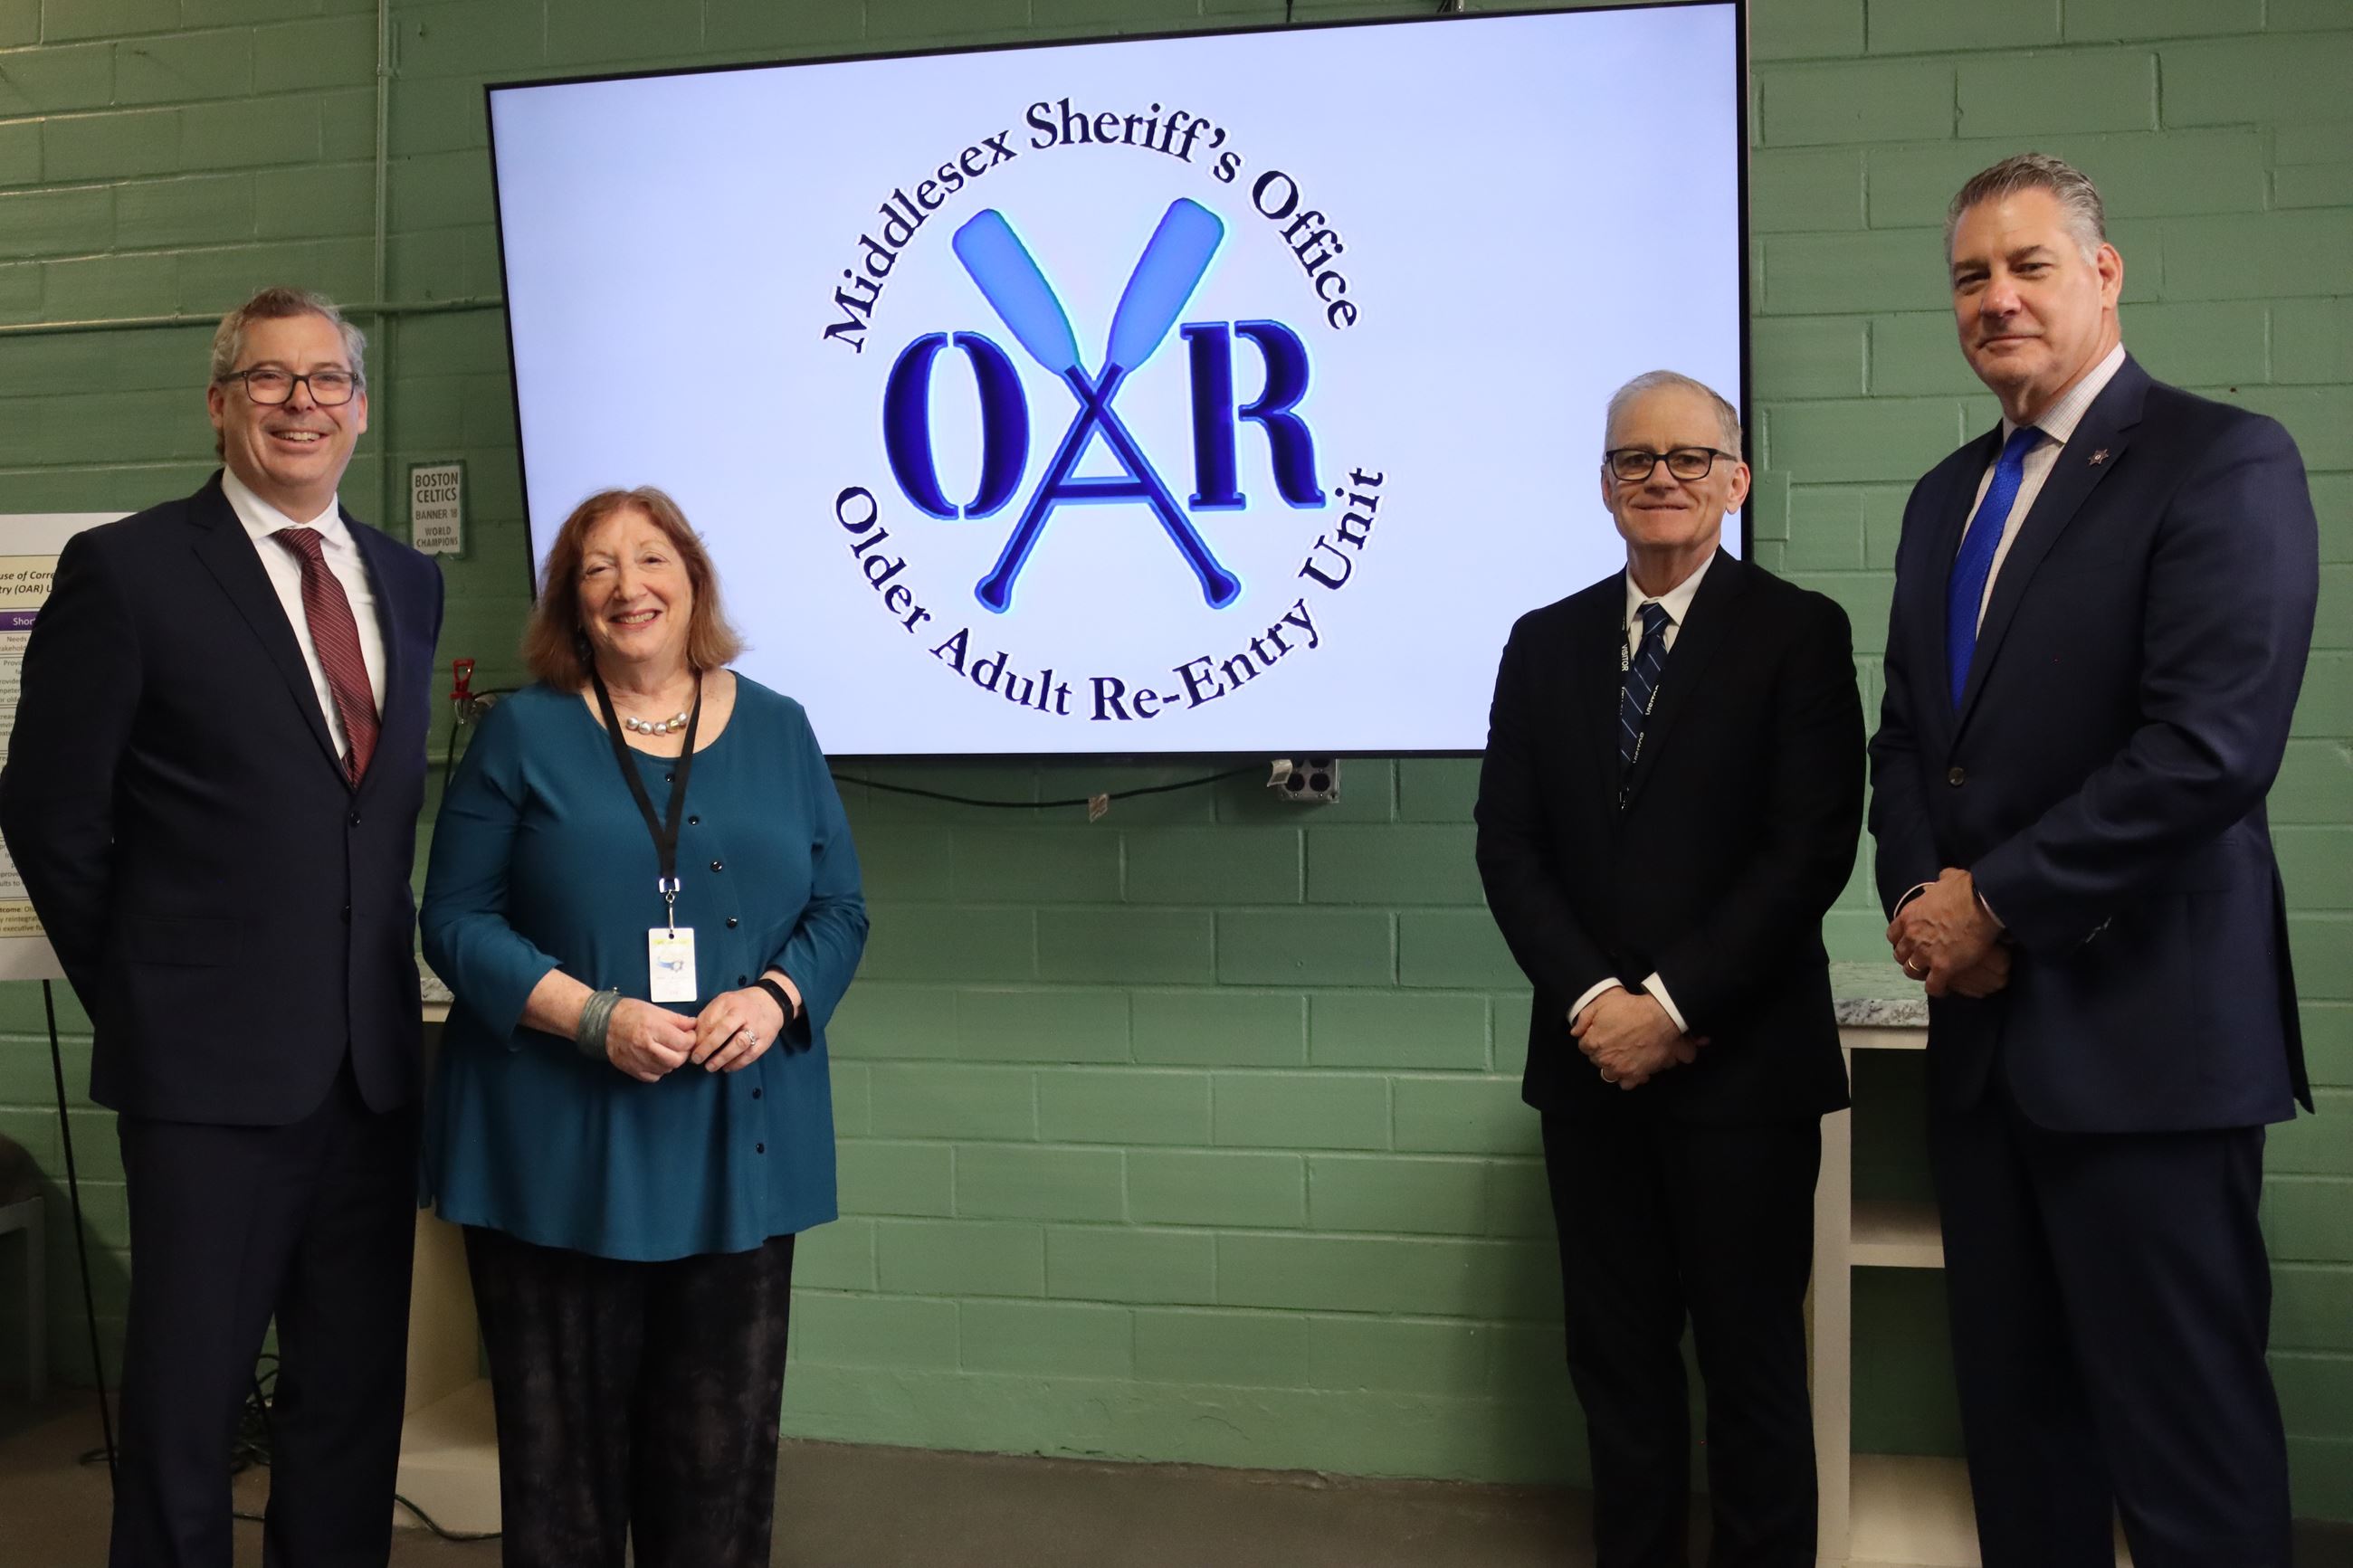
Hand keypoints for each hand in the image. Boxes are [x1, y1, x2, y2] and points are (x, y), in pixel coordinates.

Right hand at [606, 998, 697, 1082]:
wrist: (602, 1024)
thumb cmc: (629, 1013)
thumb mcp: (655, 1010)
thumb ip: (677, 1019)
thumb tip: (694, 1025)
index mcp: (653, 1029)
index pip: (683, 1042)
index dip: (691, 1039)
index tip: (689, 1035)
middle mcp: (646, 1047)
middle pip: (677, 1060)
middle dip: (684, 1052)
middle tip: (681, 1044)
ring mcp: (638, 1061)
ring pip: (667, 1069)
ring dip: (672, 1061)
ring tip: (668, 1050)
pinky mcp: (633, 1070)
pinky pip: (654, 1076)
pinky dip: (660, 1069)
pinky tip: (656, 1058)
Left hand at [692, 983, 789, 1072]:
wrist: (771, 1002)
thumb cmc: (741, 1005)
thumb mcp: (723, 1002)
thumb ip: (708, 1017)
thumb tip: (694, 1038)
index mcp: (729, 1003)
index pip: (711, 1021)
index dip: (699, 1037)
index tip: (690, 1049)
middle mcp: (743, 1014)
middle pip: (725, 1030)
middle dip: (708, 1047)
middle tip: (697, 1059)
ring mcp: (756, 1027)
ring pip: (739, 1044)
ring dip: (723, 1058)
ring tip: (710, 1066)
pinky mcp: (765, 1040)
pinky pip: (751, 1054)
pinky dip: (737, 1063)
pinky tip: (727, 1067)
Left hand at [1571, 987, 1702, 1090]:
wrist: (1659, 1017)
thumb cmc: (1631, 1008)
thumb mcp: (1602, 1002)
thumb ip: (1584, 1018)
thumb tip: (1575, 1032)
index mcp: (1593, 1042)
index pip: (1584, 1046)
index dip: (1593, 1039)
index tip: (1602, 1034)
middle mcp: (1603, 1059)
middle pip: (1596, 1060)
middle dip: (1602, 1052)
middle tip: (1615, 1042)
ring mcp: (1619, 1068)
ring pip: (1609, 1074)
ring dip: (1613, 1066)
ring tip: (1622, 1056)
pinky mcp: (1635, 1075)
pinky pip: (1626, 1084)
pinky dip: (1627, 1078)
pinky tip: (1631, 1067)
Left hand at [1888, 867, 2002, 996]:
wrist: (1982, 903)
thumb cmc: (1966, 889)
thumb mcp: (1948, 879)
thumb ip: (1941, 880)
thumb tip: (1944, 875)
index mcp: (1909, 915)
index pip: (1893, 934)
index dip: (1901, 941)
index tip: (1909, 943)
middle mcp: (1912, 936)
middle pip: (1900, 955)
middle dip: (1908, 958)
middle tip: (1921, 961)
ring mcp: (1925, 953)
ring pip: (1912, 971)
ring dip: (1919, 974)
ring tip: (1930, 976)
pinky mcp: (1942, 968)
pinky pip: (1933, 986)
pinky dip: (1937, 989)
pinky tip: (1944, 988)